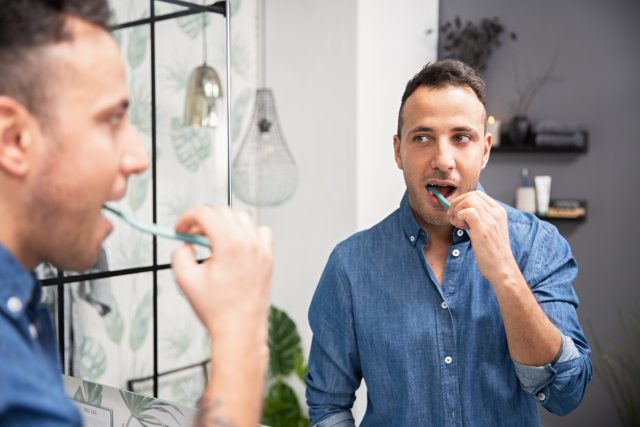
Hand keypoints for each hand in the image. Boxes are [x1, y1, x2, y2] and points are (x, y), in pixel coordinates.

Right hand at [171, 206, 272, 341]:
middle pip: (224, 212)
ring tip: (214, 243)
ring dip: (226, 225)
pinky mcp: (268, 259)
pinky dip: (247, 234)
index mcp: (229, 244)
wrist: (240, 330)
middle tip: (193, 236)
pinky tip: (236, 248)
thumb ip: (180, 254)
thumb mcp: (186, 280)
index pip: (206, 213)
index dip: (188, 218)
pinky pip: (260, 233)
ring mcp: (262, 250)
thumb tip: (185, 244)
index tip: (181, 228)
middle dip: (205, 221)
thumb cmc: (217, 310)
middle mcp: (249, 243)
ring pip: (243, 219)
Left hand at [447, 191, 518, 284]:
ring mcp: (491, 220)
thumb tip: (462, 210)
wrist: (501, 268)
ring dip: (457, 210)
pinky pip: (466, 212)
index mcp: (499, 211)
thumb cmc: (493, 251)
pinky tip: (461, 228)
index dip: (463, 200)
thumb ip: (481, 218)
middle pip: (471, 195)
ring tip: (458, 224)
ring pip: (468, 200)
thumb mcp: (490, 229)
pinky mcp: (483, 229)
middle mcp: (496, 212)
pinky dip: (458, 217)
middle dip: (457, 203)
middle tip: (453, 218)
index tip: (457, 212)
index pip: (478, 194)